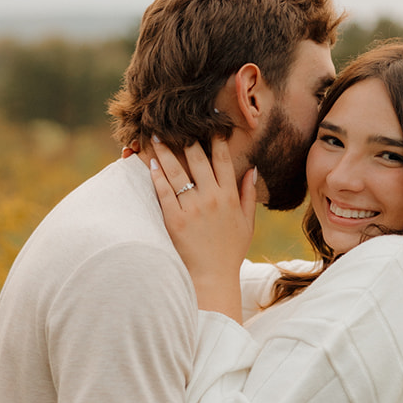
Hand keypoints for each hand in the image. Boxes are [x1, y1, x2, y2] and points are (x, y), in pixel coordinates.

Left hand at [149, 135, 255, 317]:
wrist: (212, 278)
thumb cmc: (229, 252)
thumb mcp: (246, 223)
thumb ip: (248, 195)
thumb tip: (252, 170)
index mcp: (229, 196)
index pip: (222, 160)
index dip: (215, 140)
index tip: (209, 125)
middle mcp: (211, 198)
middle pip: (197, 159)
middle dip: (186, 138)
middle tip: (176, 124)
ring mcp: (192, 208)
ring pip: (177, 172)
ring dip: (166, 152)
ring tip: (157, 137)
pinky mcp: (174, 220)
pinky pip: (164, 192)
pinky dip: (157, 176)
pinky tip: (151, 164)